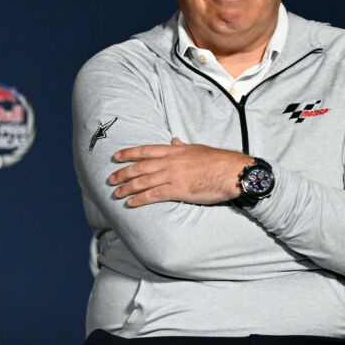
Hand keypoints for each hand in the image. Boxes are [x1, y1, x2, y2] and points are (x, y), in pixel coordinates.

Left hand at [108, 139, 249, 206]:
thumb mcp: (197, 149)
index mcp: (175, 151)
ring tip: (116, 193)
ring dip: (127, 188)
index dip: (129, 153)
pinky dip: (140, 199)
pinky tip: (130, 203)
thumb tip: (174, 140)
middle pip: (140, 167)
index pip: (146, 150)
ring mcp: (173, 176)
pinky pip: (154, 195)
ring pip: (143, 181)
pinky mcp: (179, 190)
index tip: (116, 156)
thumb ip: (182, 147)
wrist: (233, 172)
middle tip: (110, 179)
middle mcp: (171, 162)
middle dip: (123, 173)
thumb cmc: (218, 161)